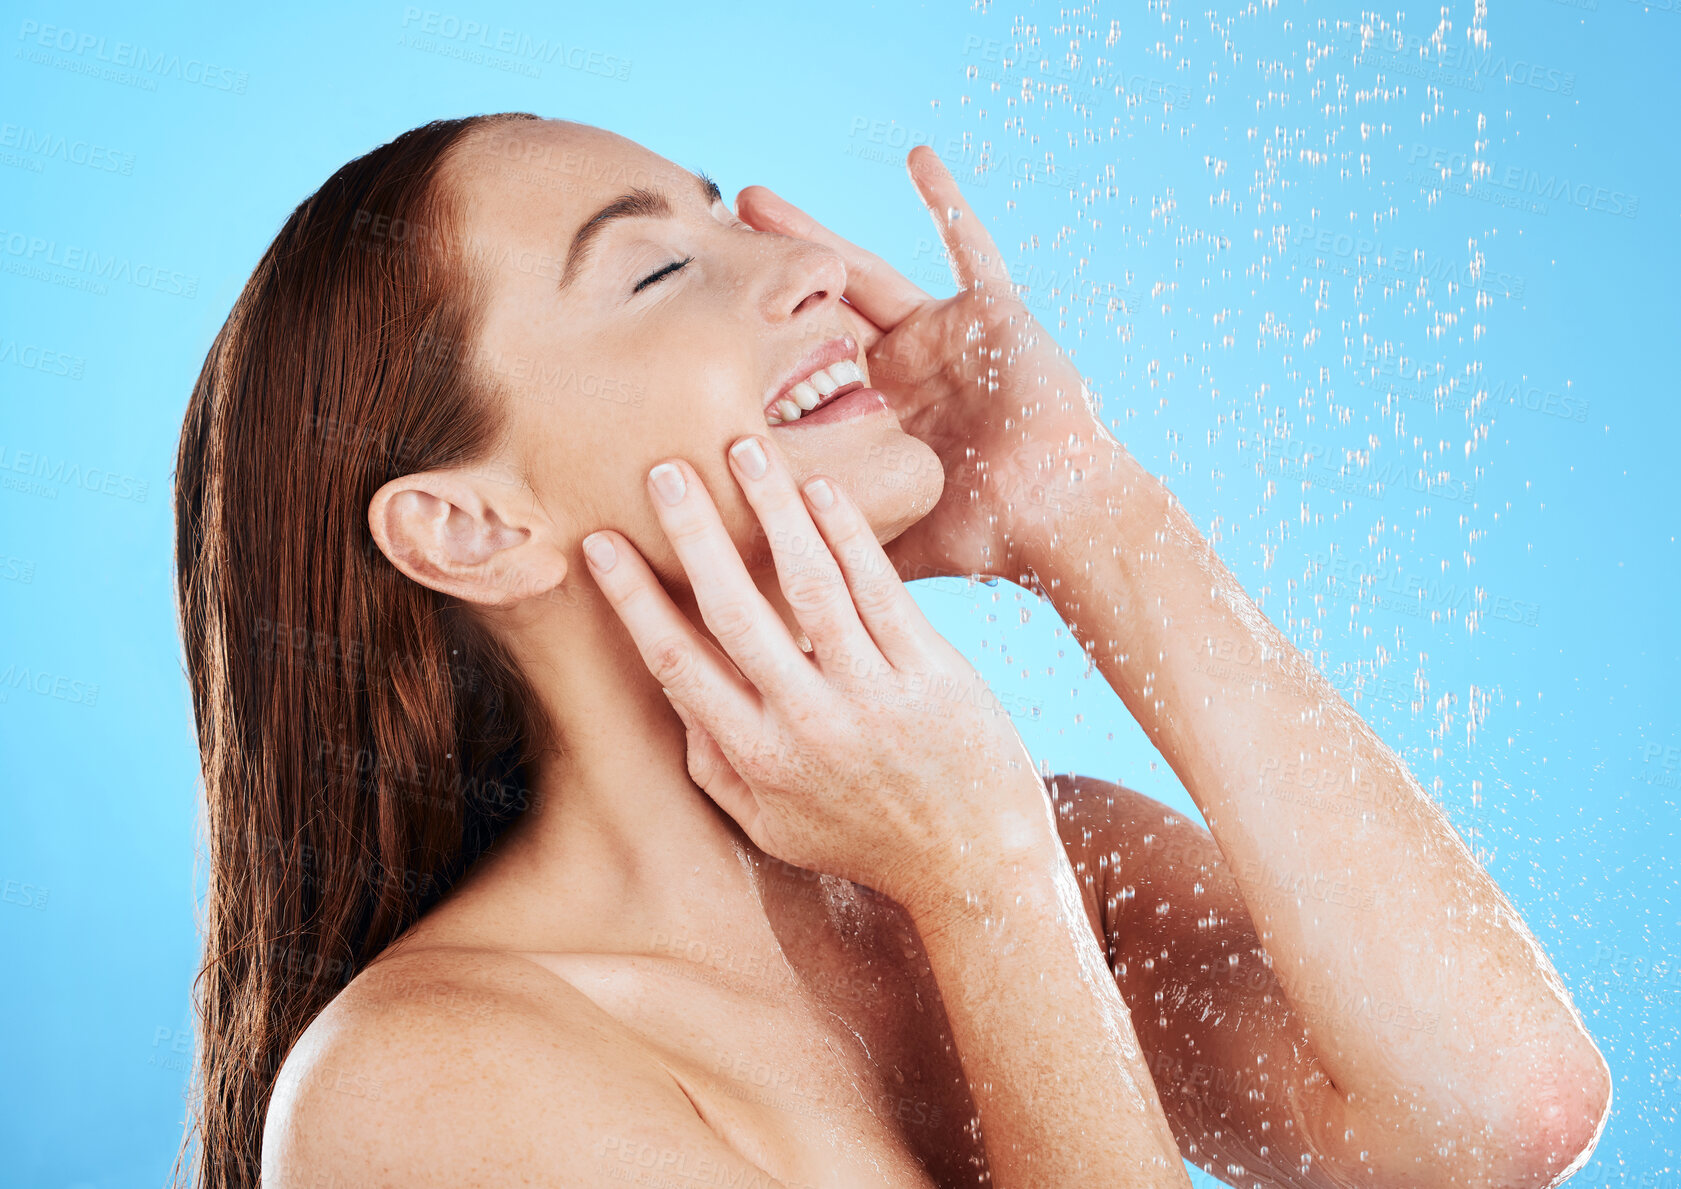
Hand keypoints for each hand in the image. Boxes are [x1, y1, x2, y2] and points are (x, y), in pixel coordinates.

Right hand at [579, 433, 1060, 915]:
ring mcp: (870, 693)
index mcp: (758, 758)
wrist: (975, 866)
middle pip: (733, 610)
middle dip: (692, 534)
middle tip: (665, 471)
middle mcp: (807, 723)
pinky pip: (879, 589)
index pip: (677, 662)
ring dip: (772, 510)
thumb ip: (716, 770)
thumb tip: (677, 701)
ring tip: (744, 452)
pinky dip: (847, 534)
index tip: (601, 545)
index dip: (633, 599)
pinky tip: (820, 490)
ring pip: (809, 584)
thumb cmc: (866, 842)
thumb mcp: (774, 828)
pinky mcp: (928, 671)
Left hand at [737, 147, 1119, 582]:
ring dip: (808, 237)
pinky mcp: (991, 313)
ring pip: (863, 272)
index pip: (801, 368)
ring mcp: (945, 335)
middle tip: (702, 244)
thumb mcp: (893, 534)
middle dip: (763, 280)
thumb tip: (772, 603)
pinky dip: (949, 203)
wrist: (1060, 514)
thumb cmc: (988, 534)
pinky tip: (918, 158)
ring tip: (750, 202)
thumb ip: (840, 546)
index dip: (754, 343)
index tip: (697, 323)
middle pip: (818, 311)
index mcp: (879, 414)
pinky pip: (972, 245)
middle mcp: (906, 368)